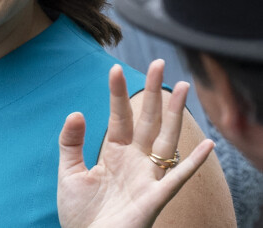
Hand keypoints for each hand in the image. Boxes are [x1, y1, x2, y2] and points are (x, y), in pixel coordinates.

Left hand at [57, 59, 213, 227]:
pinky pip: (177, 178)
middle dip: (153, 92)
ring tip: (182, 87)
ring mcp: (147, 178)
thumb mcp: (69, 172)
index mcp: (114, 153)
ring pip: (165, 139)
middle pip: (147, 120)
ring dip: (175, 114)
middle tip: (158, 63)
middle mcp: (134, 160)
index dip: (118, 93)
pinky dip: (193, 162)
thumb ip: (70, 142)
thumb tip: (76, 112)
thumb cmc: (80, 214)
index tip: (115, 68)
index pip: (119, 116)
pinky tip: (207, 145)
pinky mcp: (154, 199)